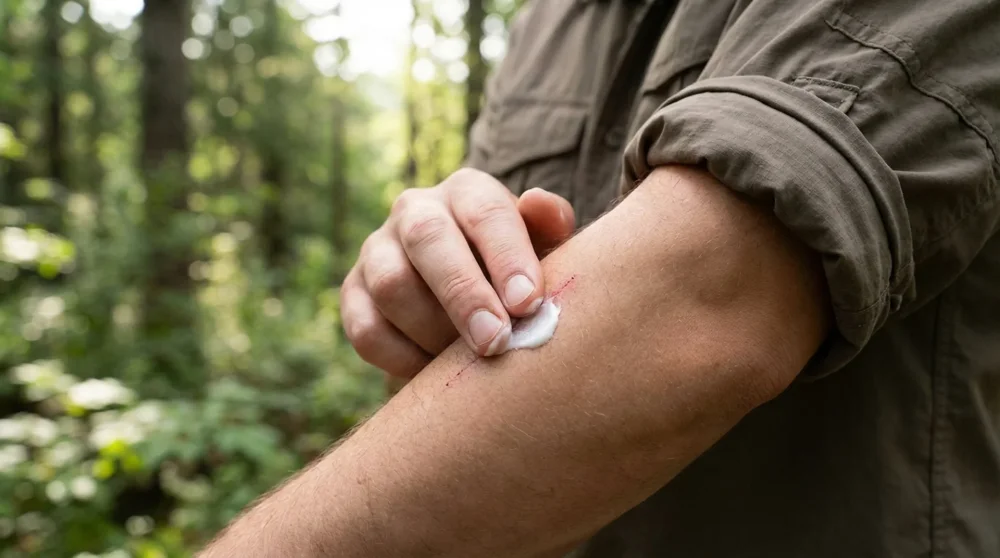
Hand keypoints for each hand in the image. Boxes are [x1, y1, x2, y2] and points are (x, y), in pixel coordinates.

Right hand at [340, 168, 575, 377]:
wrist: (472, 300)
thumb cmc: (517, 272)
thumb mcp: (543, 247)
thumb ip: (550, 225)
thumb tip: (539, 204)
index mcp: (467, 192)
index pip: (484, 211)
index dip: (506, 257)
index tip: (528, 304)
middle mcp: (415, 210)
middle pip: (427, 238)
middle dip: (463, 294)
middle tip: (496, 342)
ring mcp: (377, 251)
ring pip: (391, 284)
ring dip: (433, 329)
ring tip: (471, 360)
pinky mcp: (353, 294)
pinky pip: (366, 329)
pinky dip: (403, 358)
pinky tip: (436, 373)